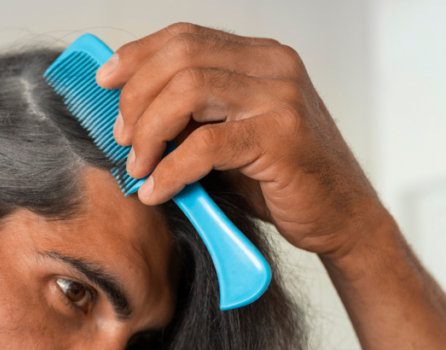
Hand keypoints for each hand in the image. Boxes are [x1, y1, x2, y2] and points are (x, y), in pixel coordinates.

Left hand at [96, 23, 386, 260]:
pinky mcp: (281, 139)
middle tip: (122, 139)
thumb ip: (191, 117)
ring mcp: (280, 99)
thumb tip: (126, 114)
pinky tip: (158, 191)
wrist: (341, 217)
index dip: (137, 56)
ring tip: (138, 168)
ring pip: (188, 92)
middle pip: (180, 58)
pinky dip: (170, 170)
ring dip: (149, 133)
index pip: (185, 36)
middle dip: (137, 99)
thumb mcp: (228, 136)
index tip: (104, 81)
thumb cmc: (280, 179)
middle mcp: (273, 67)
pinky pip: (205, 145)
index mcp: (260, 57)